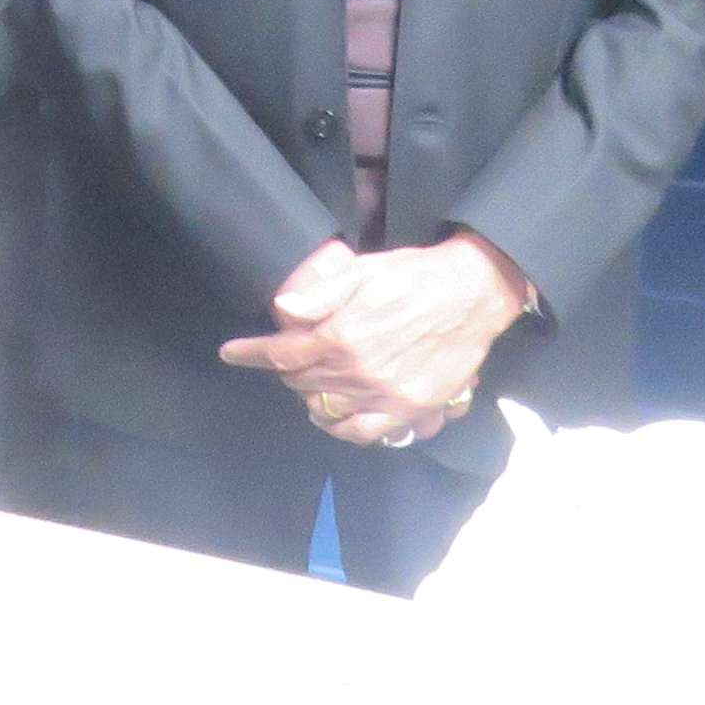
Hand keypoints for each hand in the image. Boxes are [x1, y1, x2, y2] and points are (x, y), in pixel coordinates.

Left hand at [215, 233, 530, 447]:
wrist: (473, 294)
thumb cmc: (414, 276)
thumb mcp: (361, 270)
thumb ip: (319, 294)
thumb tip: (282, 310)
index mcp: (342, 335)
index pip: (281, 353)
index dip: (251, 353)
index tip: (232, 353)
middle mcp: (359, 372)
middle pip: (302, 382)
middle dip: (286, 370)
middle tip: (287, 358)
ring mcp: (386, 396)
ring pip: (328, 409)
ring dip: (310, 398)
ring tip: (308, 385)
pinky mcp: (412, 409)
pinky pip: (366, 433)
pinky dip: (344, 429)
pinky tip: (335, 417)